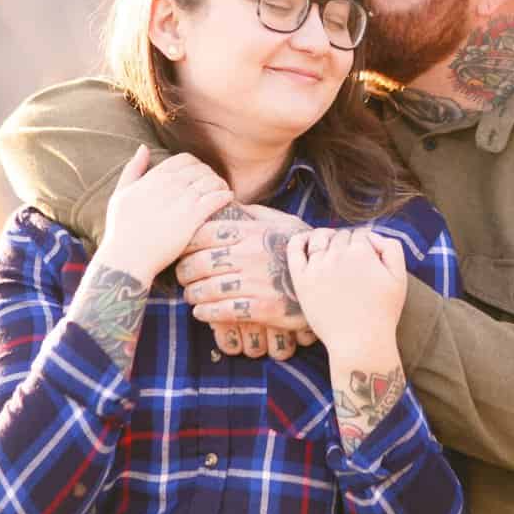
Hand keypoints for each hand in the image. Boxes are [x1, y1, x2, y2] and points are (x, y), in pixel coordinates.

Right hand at [102, 146, 233, 283]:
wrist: (126, 259)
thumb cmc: (121, 230)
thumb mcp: (120, 195)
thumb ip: (133, 169)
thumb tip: (143, 148)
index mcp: (155, 177)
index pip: (185, 159)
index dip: (196, 165)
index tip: (199, 177)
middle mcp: (170, 184)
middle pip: (201, 169)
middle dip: (210, 175)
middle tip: (213, 186)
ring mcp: (182, 200)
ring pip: (212, 181)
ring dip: (220, 185)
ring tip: (222, 192)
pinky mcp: (193, 218)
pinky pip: (217, 198)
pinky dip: (225, 195)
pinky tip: (227, 199)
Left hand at [177, 203, 316, 358]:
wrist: (330, 277)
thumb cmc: (299, 246)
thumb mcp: (280, 221)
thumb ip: (251, 213)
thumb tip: (225, 201)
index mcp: (250, 231)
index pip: (203, 233)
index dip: (187, 242)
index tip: (182, 248)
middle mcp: (249, 255)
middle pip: (198, 263)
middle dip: (184, 271)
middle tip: (182, 275)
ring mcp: (254, 282)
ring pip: (206, 289)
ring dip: (192, 294)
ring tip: (191, 294)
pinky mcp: (261, 308)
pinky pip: (221, 311)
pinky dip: (206, 312)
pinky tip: (202, 311)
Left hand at [286, 228, 406, 364]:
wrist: (360, 343)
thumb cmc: (382, 313)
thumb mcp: (400, 277)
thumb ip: (391, 247)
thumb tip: (372, 235)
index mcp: (362, 251)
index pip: (361, 234)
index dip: (366, 245)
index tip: (367, 261)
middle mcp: (338, 255)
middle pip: (341, 236)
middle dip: (348, 245)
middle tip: (352, 266)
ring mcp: (317, 266)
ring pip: (320, 237)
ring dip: (327, 239)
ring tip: (332, 253)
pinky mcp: (302, 280)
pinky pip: (295, 249)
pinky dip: (300, 240)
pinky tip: (307, 242)